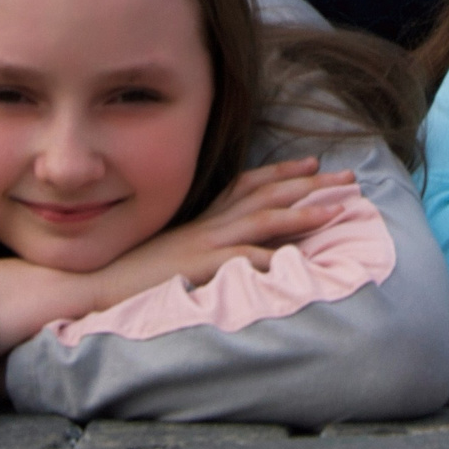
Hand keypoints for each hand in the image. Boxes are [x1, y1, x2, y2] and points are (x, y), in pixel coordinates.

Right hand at [95, 157, 350, 294]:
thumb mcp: (176, 251)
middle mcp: (210, 222)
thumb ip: (204, 243)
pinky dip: (272, 259)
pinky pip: (243, 259)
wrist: (97, 284)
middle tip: (350, 179)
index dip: (284, 172)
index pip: (250, 185)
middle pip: (269, 195)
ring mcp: (206, 241)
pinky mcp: (200, 265)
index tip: (314, 164)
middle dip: (312, 185)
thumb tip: (233, 248)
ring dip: (304, 212)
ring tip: (338, 208)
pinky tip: (298, 262)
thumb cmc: (135, 274)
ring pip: (264, 219)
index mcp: (205, 217)